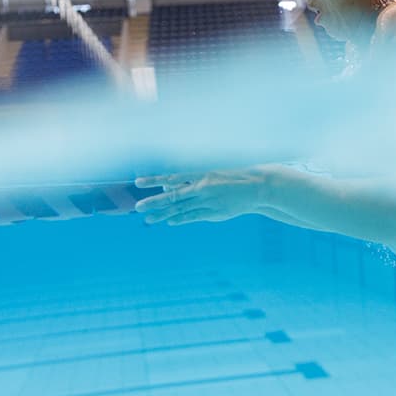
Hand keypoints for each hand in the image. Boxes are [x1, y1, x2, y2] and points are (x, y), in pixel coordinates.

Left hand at [134, 168, 267, 225]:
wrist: (256, 187)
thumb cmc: (231, 180)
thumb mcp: (210, 175)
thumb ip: (191, 181)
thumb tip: (170, 186)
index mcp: (200, 174)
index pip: (172, 177)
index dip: (154, 180)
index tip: (138, 182)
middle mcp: (201, 187)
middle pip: (173, 195)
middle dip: (154, 202)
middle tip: (138, 207)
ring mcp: (207, 201)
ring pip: (181, 209)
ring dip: (163, 214)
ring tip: (149, 218)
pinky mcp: (214, 212)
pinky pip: (193, 217)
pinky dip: (181, 219)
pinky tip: (170, 222)